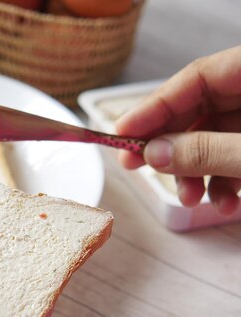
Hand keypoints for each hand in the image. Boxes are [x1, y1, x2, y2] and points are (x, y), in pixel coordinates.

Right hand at [116, 46, 240, 214]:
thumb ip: (207, 151)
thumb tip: (155, 154)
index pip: (197, 77)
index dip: (155, 105)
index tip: (122, 133)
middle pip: (200, 108)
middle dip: (170, 145)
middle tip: (135, 165)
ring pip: (214, 138)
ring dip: (195, 172)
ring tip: (189, 199)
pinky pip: (234, 156)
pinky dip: (223, 181)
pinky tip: (222, 204)